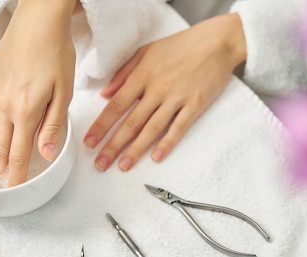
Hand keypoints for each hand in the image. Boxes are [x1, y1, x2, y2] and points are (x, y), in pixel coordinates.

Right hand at [0, 0, 76, 185]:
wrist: (38, 22)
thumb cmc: (56, 54)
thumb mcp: (64, 93)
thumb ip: (52, 126)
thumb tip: (46, 153)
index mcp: (27, 112)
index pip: (20, 154)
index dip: (17, 175)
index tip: (14, 190)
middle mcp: (6, 106)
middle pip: (3, 146)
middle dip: (3, 167)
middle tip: (1, 182)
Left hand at [84, 13, 246, 171]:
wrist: (217, 41)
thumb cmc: (181, 45)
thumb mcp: (146, 51)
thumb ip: (123, 72)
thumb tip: (104, 94)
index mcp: (143, 74)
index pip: (116, 105)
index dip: (101, 125)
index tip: (89, 142)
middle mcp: (157, 88)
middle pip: (131, 122)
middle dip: (113, 145)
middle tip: (100, 163)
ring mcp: (177, 98)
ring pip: (152, 128)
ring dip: (136, 150)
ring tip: (123, 166)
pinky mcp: (195, 105)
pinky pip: (179, 127)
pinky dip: (167, 143)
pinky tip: (156, 157)